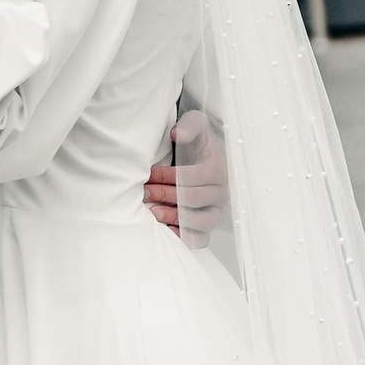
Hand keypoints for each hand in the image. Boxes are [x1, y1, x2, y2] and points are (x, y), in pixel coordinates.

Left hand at [143, 110, 226, 242]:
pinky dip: (183, 238)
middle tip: (143, 192)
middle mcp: (221, 193)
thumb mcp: (194, 125)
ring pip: (200, 222)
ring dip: (173, 218)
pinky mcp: (207, 227)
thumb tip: (177, 135)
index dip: (167, 176)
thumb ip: (188, 126)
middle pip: (193, 200)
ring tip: (152, 212)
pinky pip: (200, 239)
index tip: (148, 173)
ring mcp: (215, 212)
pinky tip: (164, 231)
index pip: (192, 177)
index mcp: (218, 169)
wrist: (197, 156)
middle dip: (165, 195)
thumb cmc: (194, 143)